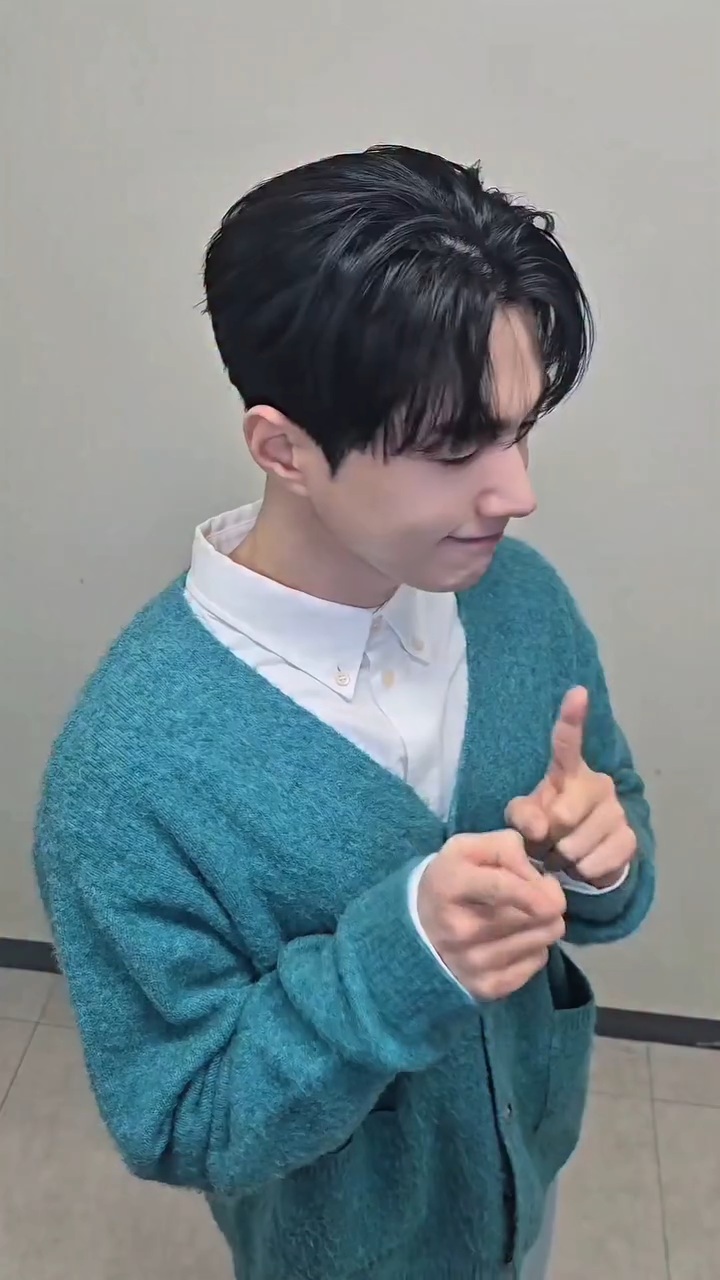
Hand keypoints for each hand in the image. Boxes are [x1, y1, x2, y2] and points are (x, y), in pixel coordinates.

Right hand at [417, 830, 566, 1000]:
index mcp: (450, 885)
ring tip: (528, 915)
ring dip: (544, 925)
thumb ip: (505, 848)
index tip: (555, 899)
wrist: (419, 927)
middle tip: (539, 895)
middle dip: (547, 903)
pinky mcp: (486, 987)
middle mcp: (459, 929)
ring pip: (540, 941)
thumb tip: (539, 878)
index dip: (533, 893)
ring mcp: (472, 963)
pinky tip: (519, 938)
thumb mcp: (468, 849)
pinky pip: (536, 963)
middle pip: (530, 918)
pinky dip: (535, 948)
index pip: (499, 889)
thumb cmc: (452, 879)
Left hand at [505, 687, 636, 889]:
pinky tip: (582, 864)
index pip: (568, 742)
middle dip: (549, 836)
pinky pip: (595, 863)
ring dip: (563, 857)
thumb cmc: (548, 826)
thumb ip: (522, 815)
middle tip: (548, 840)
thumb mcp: (525, 817)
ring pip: (577, 844)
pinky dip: (582, 871)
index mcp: (569, 772)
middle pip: (564, 815)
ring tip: (563, 853)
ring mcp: (617, 811)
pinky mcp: (629, 839)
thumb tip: (538, 827)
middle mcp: (598, 784)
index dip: (572, 718)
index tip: (577, 692)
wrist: (582, 857)